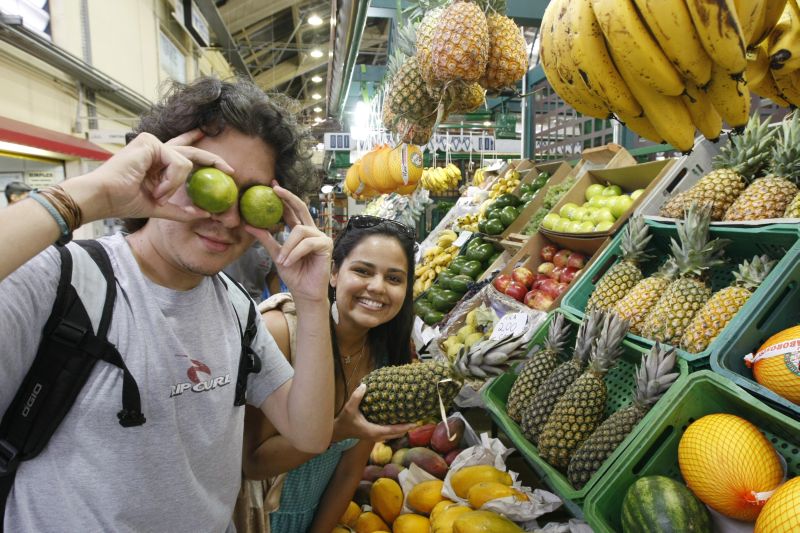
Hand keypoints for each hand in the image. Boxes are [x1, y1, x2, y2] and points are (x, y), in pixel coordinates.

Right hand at [76, 130, 232, 222]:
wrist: (104, 198)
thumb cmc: (124, 201)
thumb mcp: (159, 207)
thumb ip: (181, 209)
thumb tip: (205, 214)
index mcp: (155, 160)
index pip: (181, 148)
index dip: (196, 143)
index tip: (211, 143)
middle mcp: (155, 148)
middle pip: (192, 150)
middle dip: (213, 160)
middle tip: (230, 169)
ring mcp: (153, 143)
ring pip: (185, 163)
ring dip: (174, 185)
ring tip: (157, 194)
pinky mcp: (151, 143)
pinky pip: (178, 164)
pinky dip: (171, 181)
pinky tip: (156, 188)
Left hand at [246, 182, 332, 303]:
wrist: (305, 292)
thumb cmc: (294, 275)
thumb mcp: (276, 255)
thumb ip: (266, 239)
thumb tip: (248, 225)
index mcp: (300, 232)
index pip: (291, 211)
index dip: (283, 199)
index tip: (272, 186)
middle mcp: (311, 231)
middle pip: (301, 208)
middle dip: (288, 197)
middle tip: (276, 189)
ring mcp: (320, 237)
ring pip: (300, 230)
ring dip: (288, 246)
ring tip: (282, 260)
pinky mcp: (326, 245)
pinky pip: (307, 243)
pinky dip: (295, 253)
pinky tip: (289, 262)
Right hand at [332, 385, 415, 441]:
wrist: (338, 432)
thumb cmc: (345, 421)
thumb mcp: (349, 409)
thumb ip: (356, 397)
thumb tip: (364, 385)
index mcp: (373, 431)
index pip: (392, 430)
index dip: (404, 427)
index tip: (414, 423)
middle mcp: (376, 436)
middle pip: (396, 434)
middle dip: (407, 428)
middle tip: (418, 420)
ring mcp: (376, 436)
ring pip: (393, 435)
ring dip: (402, 429)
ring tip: (412, 421)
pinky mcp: (374, 434)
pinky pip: (389, 433)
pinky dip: (396, 429)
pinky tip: (400, 421)